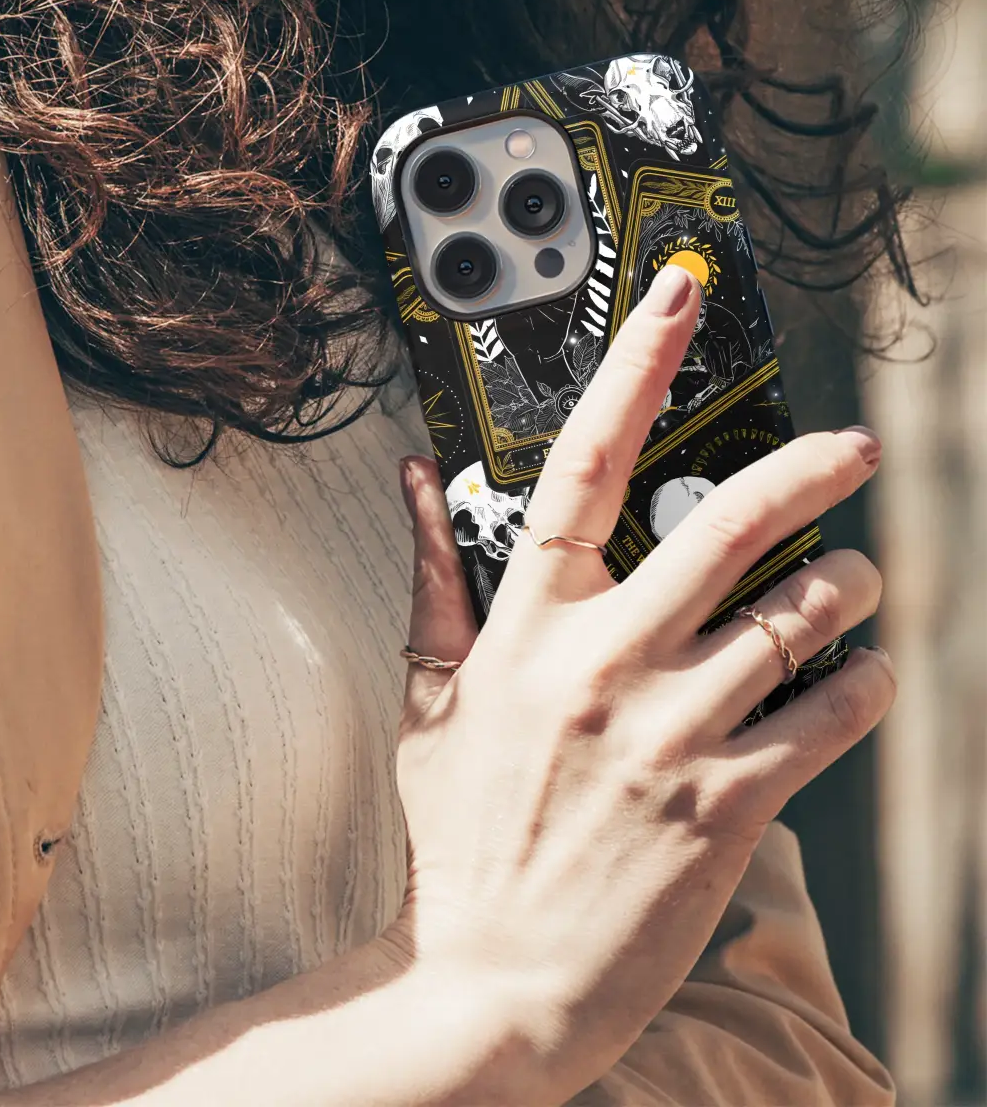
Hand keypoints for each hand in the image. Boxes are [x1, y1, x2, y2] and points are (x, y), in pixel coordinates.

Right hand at [391, 264, 893, 1103]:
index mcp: (528, 628)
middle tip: (851, 447)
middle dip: (809, 468)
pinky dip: (863, 682)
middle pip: (727, 524)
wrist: (492, 978)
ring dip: (849, 585)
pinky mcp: (727, 802)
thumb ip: (433, 579)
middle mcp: (605, 664)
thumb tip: (415, 482)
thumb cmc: (461, 837)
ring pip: (798, 617)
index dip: (635, 368)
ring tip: (859, 580)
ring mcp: (670, 732)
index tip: (679, 300)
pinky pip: (828, 715)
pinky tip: (860, 673)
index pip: (584, 466)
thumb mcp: (430, 700)